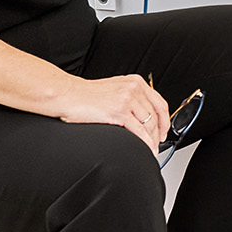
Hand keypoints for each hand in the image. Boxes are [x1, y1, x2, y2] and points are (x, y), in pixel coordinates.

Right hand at [57, 72, 173, 149]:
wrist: (67, 95)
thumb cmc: (85, 95)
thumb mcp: (115, 89)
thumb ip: (130, 97)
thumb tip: (141, 114)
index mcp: (135, 82)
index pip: (159, 103)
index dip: (165, 120)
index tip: (164, 130)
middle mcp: (134, 89)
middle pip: (156, 115)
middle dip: (160, 133)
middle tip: (159, 143)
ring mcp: (127, 99)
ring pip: (149, 124)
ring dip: (153, 140)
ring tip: (151, 149)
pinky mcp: (118, 112)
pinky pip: (138, 131)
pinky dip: (145, 142)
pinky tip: (145, 148)